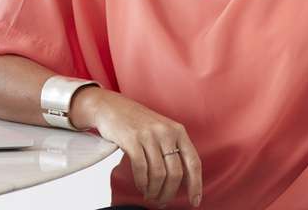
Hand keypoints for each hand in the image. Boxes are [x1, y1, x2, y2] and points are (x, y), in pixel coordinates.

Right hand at [71, 88, 201, 207]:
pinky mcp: (132, 139)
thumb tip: (183, 181)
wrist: (111, 107)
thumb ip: (173, 148)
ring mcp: (149, 135)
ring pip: (158, 174)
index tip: (195, 201)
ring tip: (150, 195)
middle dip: (169, 192)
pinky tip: (141, 186)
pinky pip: (141, 169)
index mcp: (178, 131)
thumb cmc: (138, 123)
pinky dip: (142, 183)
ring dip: (154, 190)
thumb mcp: (162, 130)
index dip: (196, 184)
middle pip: (176, 173)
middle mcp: (166, 132)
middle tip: (162, 201)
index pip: (193, 162)